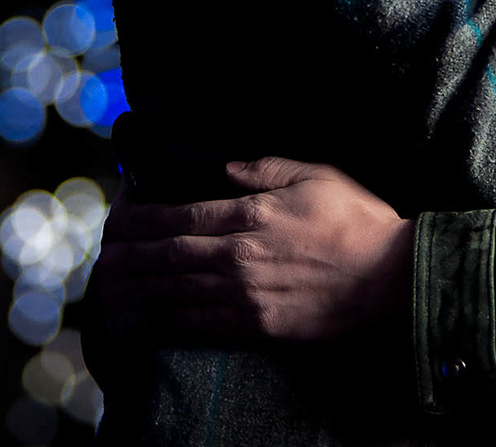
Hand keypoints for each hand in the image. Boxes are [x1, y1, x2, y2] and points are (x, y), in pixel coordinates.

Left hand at [96, 158, 413, 342]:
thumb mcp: (315, 174)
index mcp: (251, 215)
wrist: (392, 278)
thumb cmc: (357, 221)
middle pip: (167, 256)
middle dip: (128, 254)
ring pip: (175, 293)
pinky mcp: (258, 327)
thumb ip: (263, 168)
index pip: (179, 215)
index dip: (140, 217)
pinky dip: (168, 320)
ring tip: (112, 287)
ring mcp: (246, 296)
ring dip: (138, 289)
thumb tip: (226, 168)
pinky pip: (200, 325)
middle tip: (103, 254)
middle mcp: (240, 257)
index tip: (116, 217)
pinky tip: (149, 318)